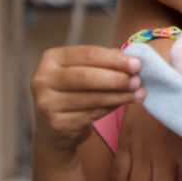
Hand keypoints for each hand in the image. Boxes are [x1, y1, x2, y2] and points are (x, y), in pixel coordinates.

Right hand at [30, 45, 142, 159]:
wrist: (51, 126)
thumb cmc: (72, 90)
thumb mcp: (81, 69)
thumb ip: (102, 61)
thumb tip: (131, 60)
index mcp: (50, 59)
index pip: (87, 54)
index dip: (114, 59)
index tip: (137, 63)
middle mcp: (43, 80)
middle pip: (87, 76)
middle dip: (117, 78)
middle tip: (138, 79)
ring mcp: (47, 104)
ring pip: (92, 97)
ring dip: (120, 95)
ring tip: (138, 92)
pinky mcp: (57, 124)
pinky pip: (92, 114)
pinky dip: (112, 107)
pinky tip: (124, 102)